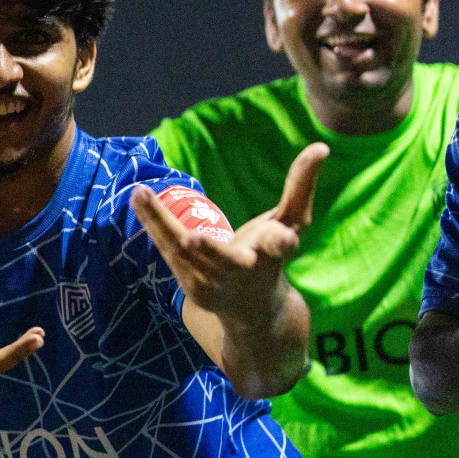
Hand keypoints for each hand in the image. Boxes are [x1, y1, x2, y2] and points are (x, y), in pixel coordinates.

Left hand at [130, 143, 327, 322]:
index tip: (285, 241)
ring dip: (160, 221)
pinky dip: (153, 224)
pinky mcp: (192, 288)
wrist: (254, 311)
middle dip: (213, 251)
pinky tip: (138, 198)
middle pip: (226, 259)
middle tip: (195, 239)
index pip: (280, 246)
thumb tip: (321, 146)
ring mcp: (215, 283)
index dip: (281, 243)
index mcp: (273, 253)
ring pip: (184, 251)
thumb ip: (301, 186)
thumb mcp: (291, 222)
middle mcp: (245, 272)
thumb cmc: (271, 254)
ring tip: (140, 193)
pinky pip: (169, 252)